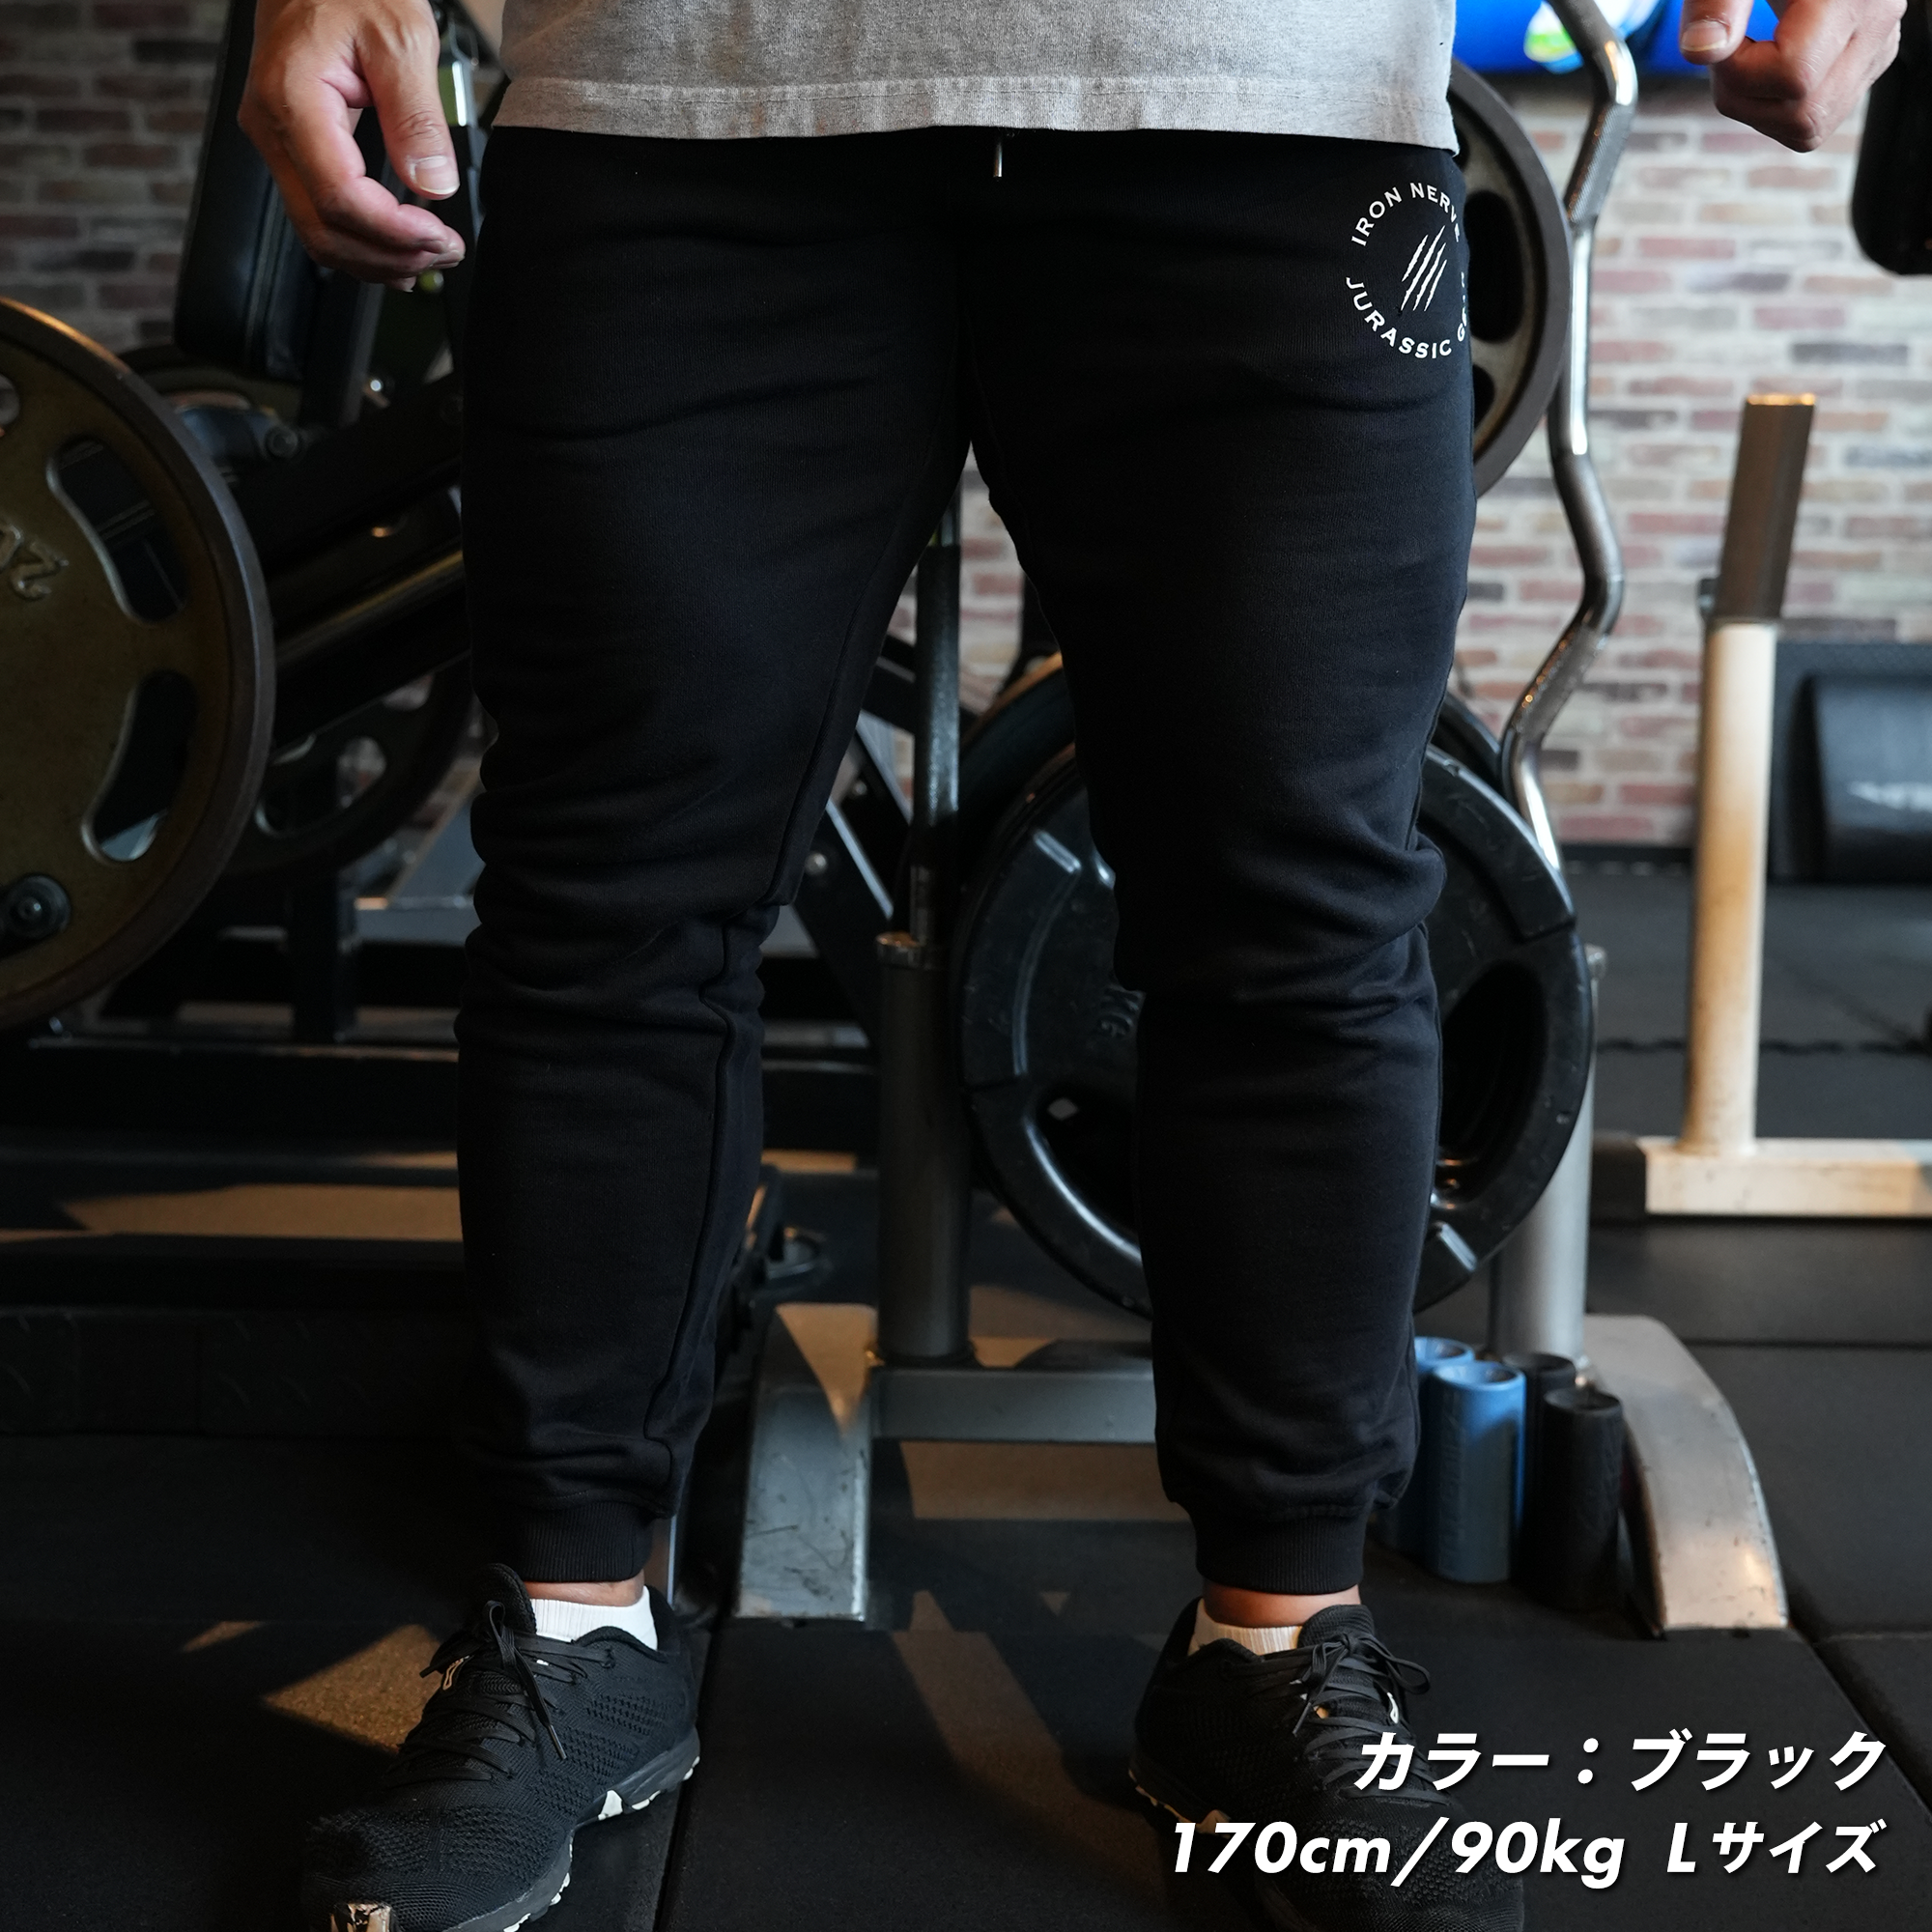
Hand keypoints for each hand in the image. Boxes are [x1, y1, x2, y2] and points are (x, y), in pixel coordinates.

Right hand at [239, 0, 466, 285]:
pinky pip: (319, 213)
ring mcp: (276, 140)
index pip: (338, 197)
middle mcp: (273, 127)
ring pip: (317, 232)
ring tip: (429, 258)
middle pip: (323, 229)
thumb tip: (434, 186)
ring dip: (376, 258)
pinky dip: (361, 240)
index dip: (393, 232)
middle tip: (444, 255)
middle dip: (389, 256)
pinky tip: (397, 249)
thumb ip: (418, 117)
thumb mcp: (402, 39)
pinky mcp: (291, 148)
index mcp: (292, 99)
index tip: (440, 237)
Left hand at [1676, 0, 1905, 150]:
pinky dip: (1773, 105)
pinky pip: (1813, 118)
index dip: (1737, 71)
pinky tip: (1764, 61)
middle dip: (1742, 97)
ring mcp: (1876, 48)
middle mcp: (1877, 23)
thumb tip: (1701, 50)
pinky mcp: (1865, 63)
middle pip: (1803, 115)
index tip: (1717, 40)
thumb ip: (1717, 1)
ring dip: (1755, 106)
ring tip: (1745, 53)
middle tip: (1725, 49)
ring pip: (1808, 127)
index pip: (1794, 74)